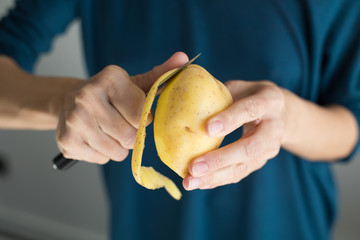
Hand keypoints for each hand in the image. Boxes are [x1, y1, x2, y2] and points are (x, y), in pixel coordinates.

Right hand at [56, 52, 188, 163]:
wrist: (67, 100)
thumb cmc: (110, 94)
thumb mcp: (134, 83)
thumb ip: (160, 74)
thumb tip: (184, 59)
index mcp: (109, 79)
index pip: (141, 114)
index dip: (143, 118)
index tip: (136, 112)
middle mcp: (88, 97)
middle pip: (129, 136)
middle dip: (132, 135)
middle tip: (122, 123)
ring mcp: (75, 120)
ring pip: (117, 152)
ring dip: (119, 146)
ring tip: (109, 130)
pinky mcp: (67, 142)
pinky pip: (101, 159)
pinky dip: (103, 153)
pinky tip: (95, 137)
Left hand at [183, 80, 285, 189]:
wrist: (280, 112)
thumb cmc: (250, 95)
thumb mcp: (240, 87)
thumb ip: (220, 93)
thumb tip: (188, 101)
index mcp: (269, 100)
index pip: (251, 109)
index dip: (230, 119)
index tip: (207, 129)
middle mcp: (274, 127)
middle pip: (250, 147)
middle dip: (220, 159)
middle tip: (194, 167)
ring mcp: (270, 148)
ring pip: (244, 166)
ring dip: (215, 176)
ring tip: (190, 182)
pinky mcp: (260, 162)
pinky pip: (239, 173)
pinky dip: (218, 180)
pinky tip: (199, 183)